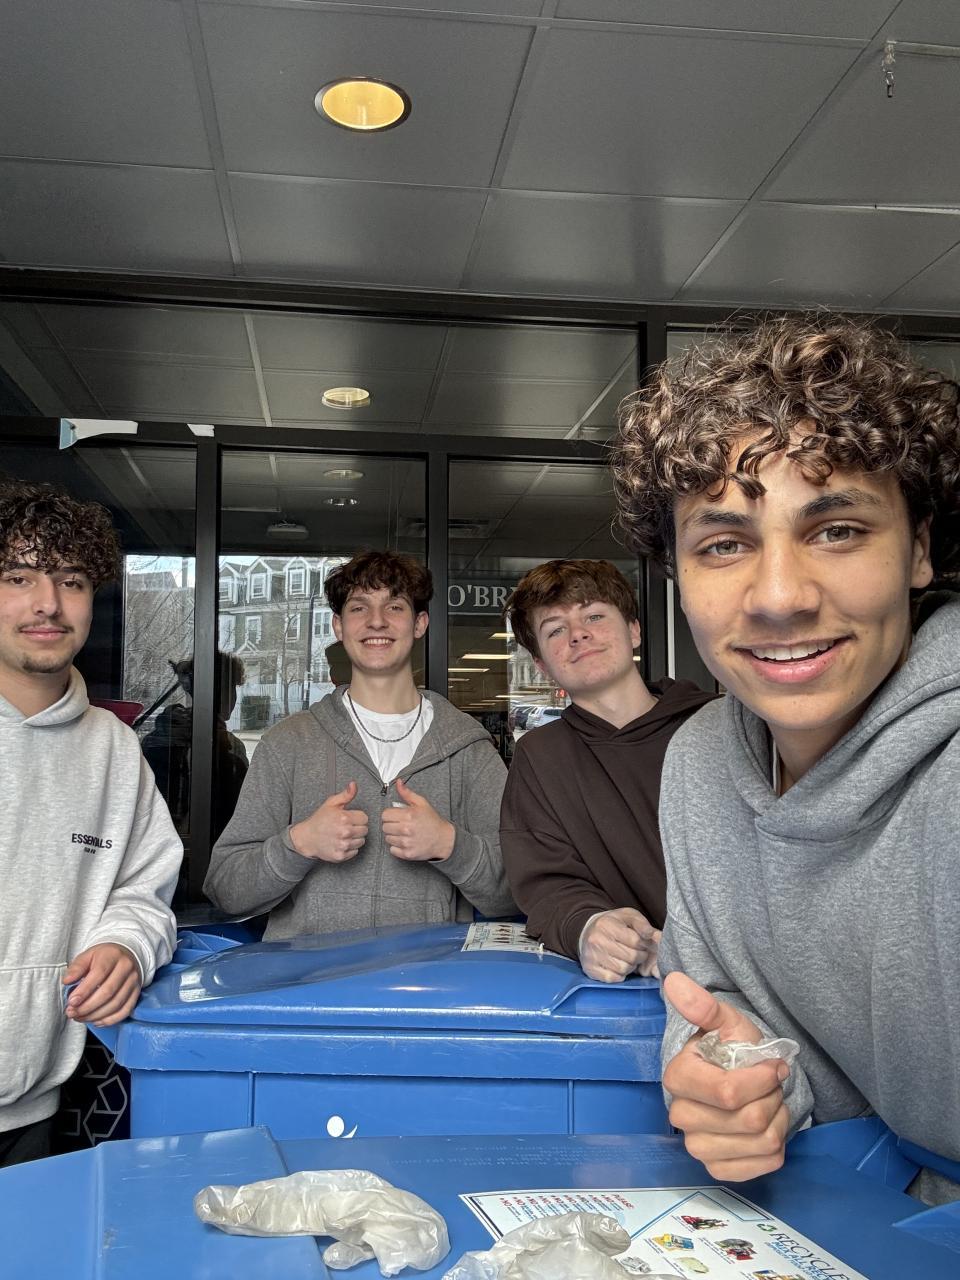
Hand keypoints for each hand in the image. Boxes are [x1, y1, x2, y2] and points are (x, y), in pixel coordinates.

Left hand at [63, 943, 141, 1026]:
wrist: (125, 956)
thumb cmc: (103, 958)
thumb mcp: (88, 956)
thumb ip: (76, 967)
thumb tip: (67, 981)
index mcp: (113, 956)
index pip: (99, 973)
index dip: (84, 990)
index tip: (71, 1001)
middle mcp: (126, 968)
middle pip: (108, 991)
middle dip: (87, 1006)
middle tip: (72, 1012)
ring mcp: (133, 981)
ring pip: (116, 1004)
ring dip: (95, 1015)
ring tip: (80, 1017)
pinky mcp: (136, 993)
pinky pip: (125, 1011)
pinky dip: (110, 1020)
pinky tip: (96, 1021)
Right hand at [290, 781, 368, 861]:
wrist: (306, 838)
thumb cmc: (319, 820)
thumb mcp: (331, 803)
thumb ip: (346, 795)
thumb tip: (354, 785)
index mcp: (344, 818)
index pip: (365, 818)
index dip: (358, 817)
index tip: (350, 818)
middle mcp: (345, 832)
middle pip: (365, 830)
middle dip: (357, 827)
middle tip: (346, 826)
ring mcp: (343, 845)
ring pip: (361, 841)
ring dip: (355, 838)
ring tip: (344, 834)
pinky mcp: (341, 855)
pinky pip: (355, 851)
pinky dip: (350, 848)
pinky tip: (341, 842)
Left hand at [381, 778, 455, 861]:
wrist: (444, 839)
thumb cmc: (432, 821)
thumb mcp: (421, 803)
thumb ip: (407, 793)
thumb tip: (398, 782)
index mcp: (408, 815)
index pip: (385, 815)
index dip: (390, 815)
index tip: (395, 816)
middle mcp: (406, 829)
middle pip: (384, 827)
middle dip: (391, 825)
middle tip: (400, 824)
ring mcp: (406, 842)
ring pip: (387, 838)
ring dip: (393, 836)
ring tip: (404, 833)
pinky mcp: (407, 854)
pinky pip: (392, 850)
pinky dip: (397, 847)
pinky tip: (405, 842)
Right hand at [580, 908, 661, 981]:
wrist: (587, 932)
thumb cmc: (612, 924)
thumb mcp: (628, 916)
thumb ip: (642, 924)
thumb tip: (652, 935)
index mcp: (607, 925)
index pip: (635, 940)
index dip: (643, 944)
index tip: (642, 943)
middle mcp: (597, 940)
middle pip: (631, 957)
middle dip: (639, 956)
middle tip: (637, 953)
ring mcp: (592, 956)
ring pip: (623, 969)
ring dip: (630, 966)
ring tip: (627, 958)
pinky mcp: (590, 969)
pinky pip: (613, 978)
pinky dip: (619, 974)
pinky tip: (618, 965)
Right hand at [662, 971, 790, 1181]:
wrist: (739, 1080)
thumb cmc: (732, 1049)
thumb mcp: (726, 1022)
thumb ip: (703, 1006)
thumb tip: (674, 980)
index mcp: (678, 1077)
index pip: (728, 1093)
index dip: (762, 1079)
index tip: (774, 1064)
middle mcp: (681, 1116)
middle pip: (748, 1120)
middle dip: (772, 1097)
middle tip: (771, 1083)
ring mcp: (698, 1147)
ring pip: (760, 1142)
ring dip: (778, 1119)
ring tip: (770, 1102)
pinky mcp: (718, 1169)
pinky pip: (764, 1165)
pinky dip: (778, 1145)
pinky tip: (768, 1127)